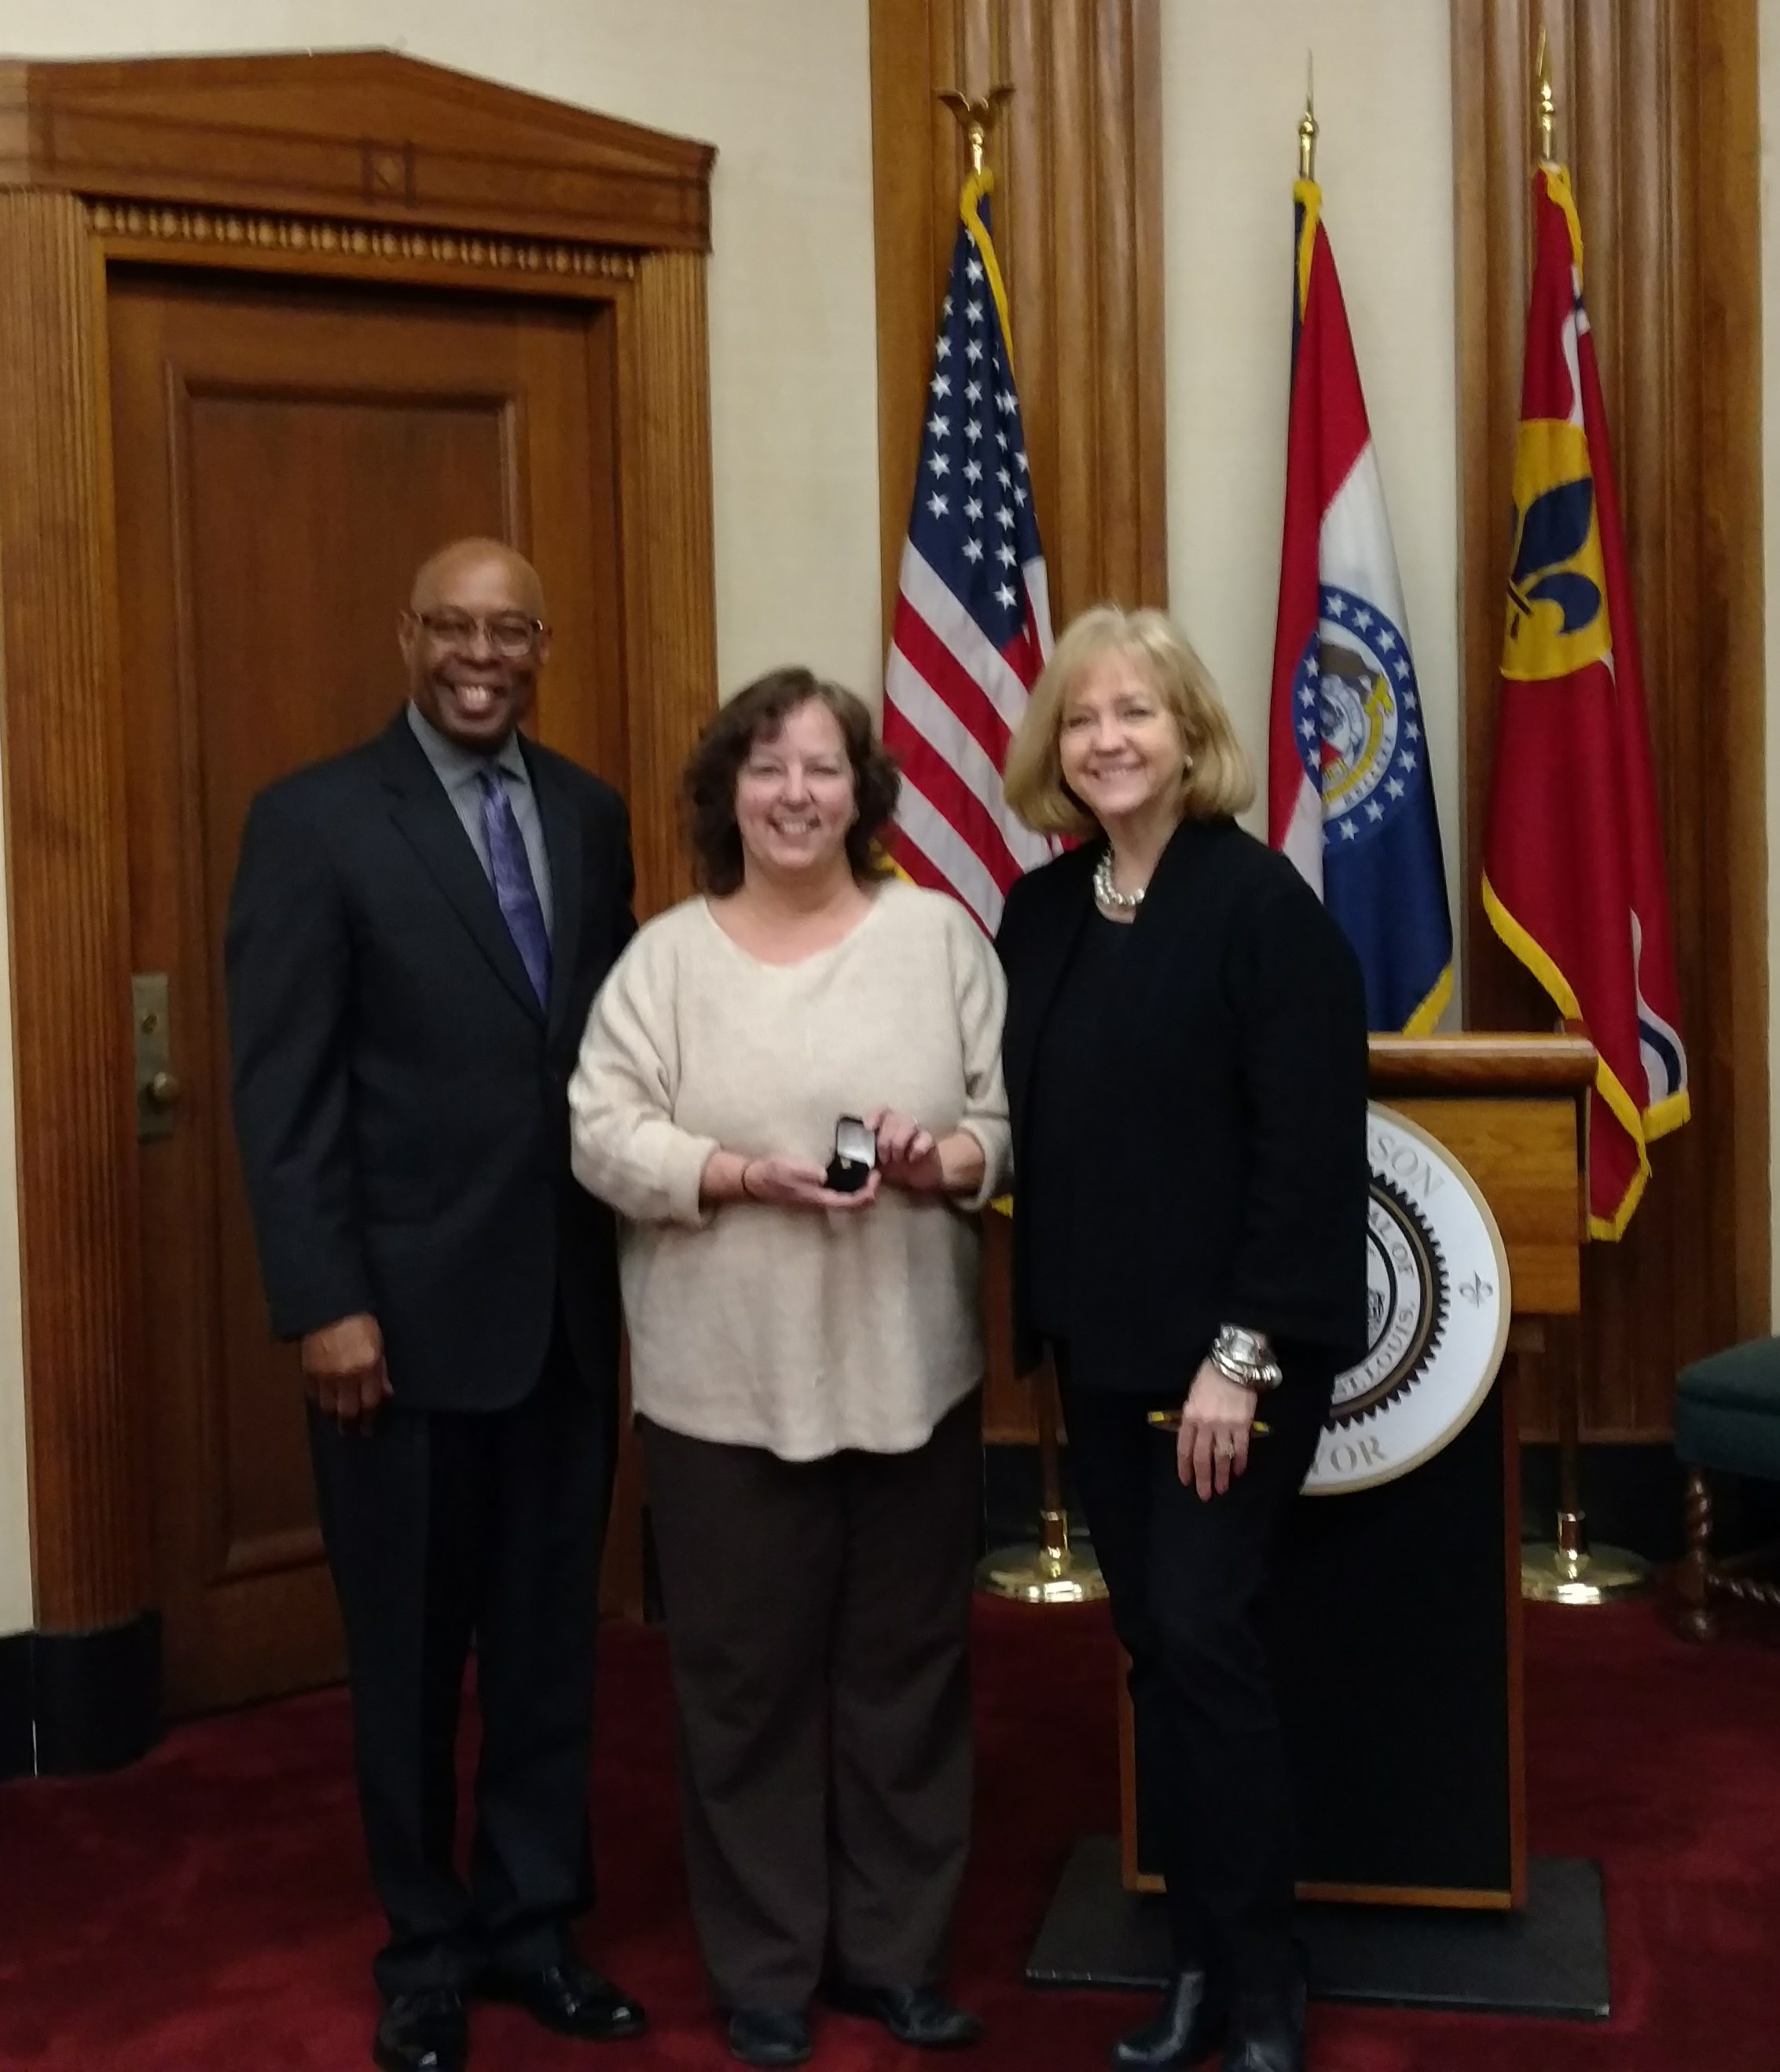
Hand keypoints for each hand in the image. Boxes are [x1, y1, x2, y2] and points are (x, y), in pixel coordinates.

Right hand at [301, 1312, 391, 1434]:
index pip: (370, 1404)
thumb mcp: (379, 1344)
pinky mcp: (307, 1371)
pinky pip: (312, 1395)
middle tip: (352, 1432)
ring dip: (333, 1417)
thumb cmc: (361, 1321)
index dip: (370, 1420)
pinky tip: (323, 1403)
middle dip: (350, 1425)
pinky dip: (318, 1401)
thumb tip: (386, 1394)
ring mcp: (324, 1375)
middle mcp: (346, 1376)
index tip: (369, 1429)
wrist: (329, 1306)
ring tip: (337, 1421)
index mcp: (367, 1368)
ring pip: (327, 1407)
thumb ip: (382, 1371)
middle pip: (347, 1412)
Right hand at [737, 1153, 880, 1211]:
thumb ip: (807, 1172)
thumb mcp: (789, 1169)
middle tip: (878, 1175)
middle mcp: (821, 1201)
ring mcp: (818, 1197)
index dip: (866, 1194)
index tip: (876, 1178)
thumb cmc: (772, 1173)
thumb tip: (825, 1175)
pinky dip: (850, 1184)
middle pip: (851, 1204)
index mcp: (818, 1198)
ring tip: (870, 1172)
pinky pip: (838, 1192)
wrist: (755, 1178)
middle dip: (868, 1193)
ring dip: (861, 1190)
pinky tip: (853, 1171)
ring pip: (846, 1199)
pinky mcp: (815, 1190)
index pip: (849, 1203)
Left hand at [866, 1107, 943, 1191]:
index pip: (880, 1110)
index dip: (874, 1116)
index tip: (868, 1129)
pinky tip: (912, 1159)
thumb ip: (865, 1155)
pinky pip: (925, 1138)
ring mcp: (917, 1131)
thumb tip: (852, 1155)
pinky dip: (917, 1148)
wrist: (919, 1178)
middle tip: (884, 1158)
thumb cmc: (895, 1167)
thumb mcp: (876, 1163)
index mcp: (886, 1126)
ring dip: (899, 1142)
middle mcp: (901, 1124)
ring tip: (897, 1159)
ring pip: (909, 1124)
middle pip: (893, 1117)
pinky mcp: (930, 1141)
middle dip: (885, 1139)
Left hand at [1175, 1358, 1257, 1499]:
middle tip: (1205, 1495)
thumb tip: (1195, 1438)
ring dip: (1221, 1475)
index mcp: (1189, 1416)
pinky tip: (1238, 1471)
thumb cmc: (1210, 1377)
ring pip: (1221, 1457)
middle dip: (1203, 1478)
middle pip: (1202, 1457)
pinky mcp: (1243, 1424)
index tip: (1186, 1481)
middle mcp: (1205, 1424)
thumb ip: (1192, 1417)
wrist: (1234, 1364)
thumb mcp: (1193, 1396)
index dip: (1184, 1467)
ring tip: (1221, 1489)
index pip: (1184, 1448)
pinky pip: (1240, 1448)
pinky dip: (1239, 1461)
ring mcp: (1225, 1426)